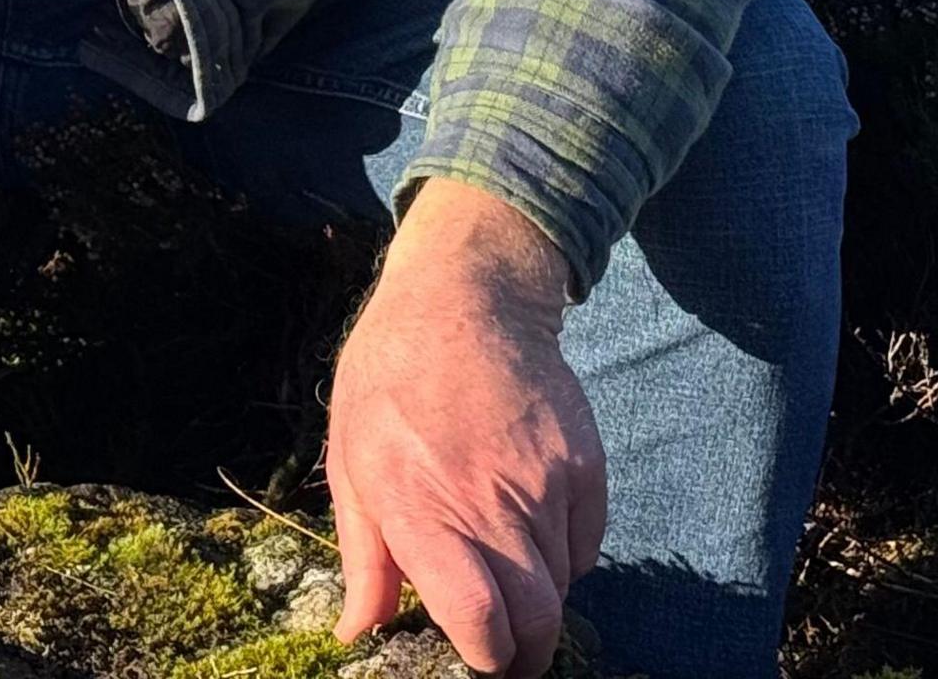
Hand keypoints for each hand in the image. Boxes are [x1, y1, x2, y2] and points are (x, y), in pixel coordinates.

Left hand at [324, 178, 605, 677]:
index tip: (478, 665)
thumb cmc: (391, 377)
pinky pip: (587, 546)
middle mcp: (492, 502)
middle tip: (506, 658)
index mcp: (423, 508)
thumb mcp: (350, 459)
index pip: (479, 618)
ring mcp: (546, 483)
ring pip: (562, 585)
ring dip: (539, 602)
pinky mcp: (585, 465)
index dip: (487, 658)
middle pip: (537, 618)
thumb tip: (359, 630)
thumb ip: (363, 555)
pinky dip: (566, 559)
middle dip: (524, 655)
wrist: (467, 296)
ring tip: (508, 582)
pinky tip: (534, 537)